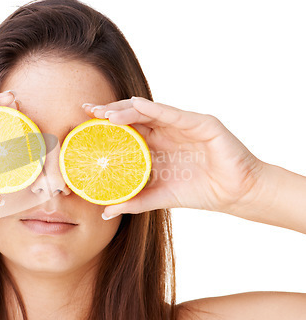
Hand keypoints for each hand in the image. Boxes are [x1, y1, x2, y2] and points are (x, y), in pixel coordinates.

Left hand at [85, 97, 267, 218]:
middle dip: (110, 112)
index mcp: (156, 144)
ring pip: (150, 112)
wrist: (235, 194)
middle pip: (133, 116)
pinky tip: (137, 107)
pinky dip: (155, 110)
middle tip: (88, 111)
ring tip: (105, 114)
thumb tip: (105, 213)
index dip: (105, 125)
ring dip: (126, 110)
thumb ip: (134, 201)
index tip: (82, 122)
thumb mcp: (159, 197)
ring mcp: (183, 125)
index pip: (126, 129)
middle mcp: (166, 131)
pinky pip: (175, 115)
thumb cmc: (199, 191)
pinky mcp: (202, 124)